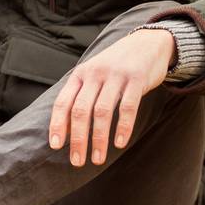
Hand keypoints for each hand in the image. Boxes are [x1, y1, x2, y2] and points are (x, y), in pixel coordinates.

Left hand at [47, 28, 173, 166]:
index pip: (63, 102)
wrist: (147, 43)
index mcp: (80, 74)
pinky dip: (122, 127)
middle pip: (81, 110)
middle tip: (77, 162)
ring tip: (97, 159)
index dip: (58, 125)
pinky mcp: (136, 79)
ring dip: (99, 139)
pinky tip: (119, 143)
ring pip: (102, 111)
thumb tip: (65, 130)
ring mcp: (116, 75)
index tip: (56, 146)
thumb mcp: (94, 75)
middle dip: (78, 139)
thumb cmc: (116, 66)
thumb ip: (81, 96)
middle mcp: (95, 74)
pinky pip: (127, 107)